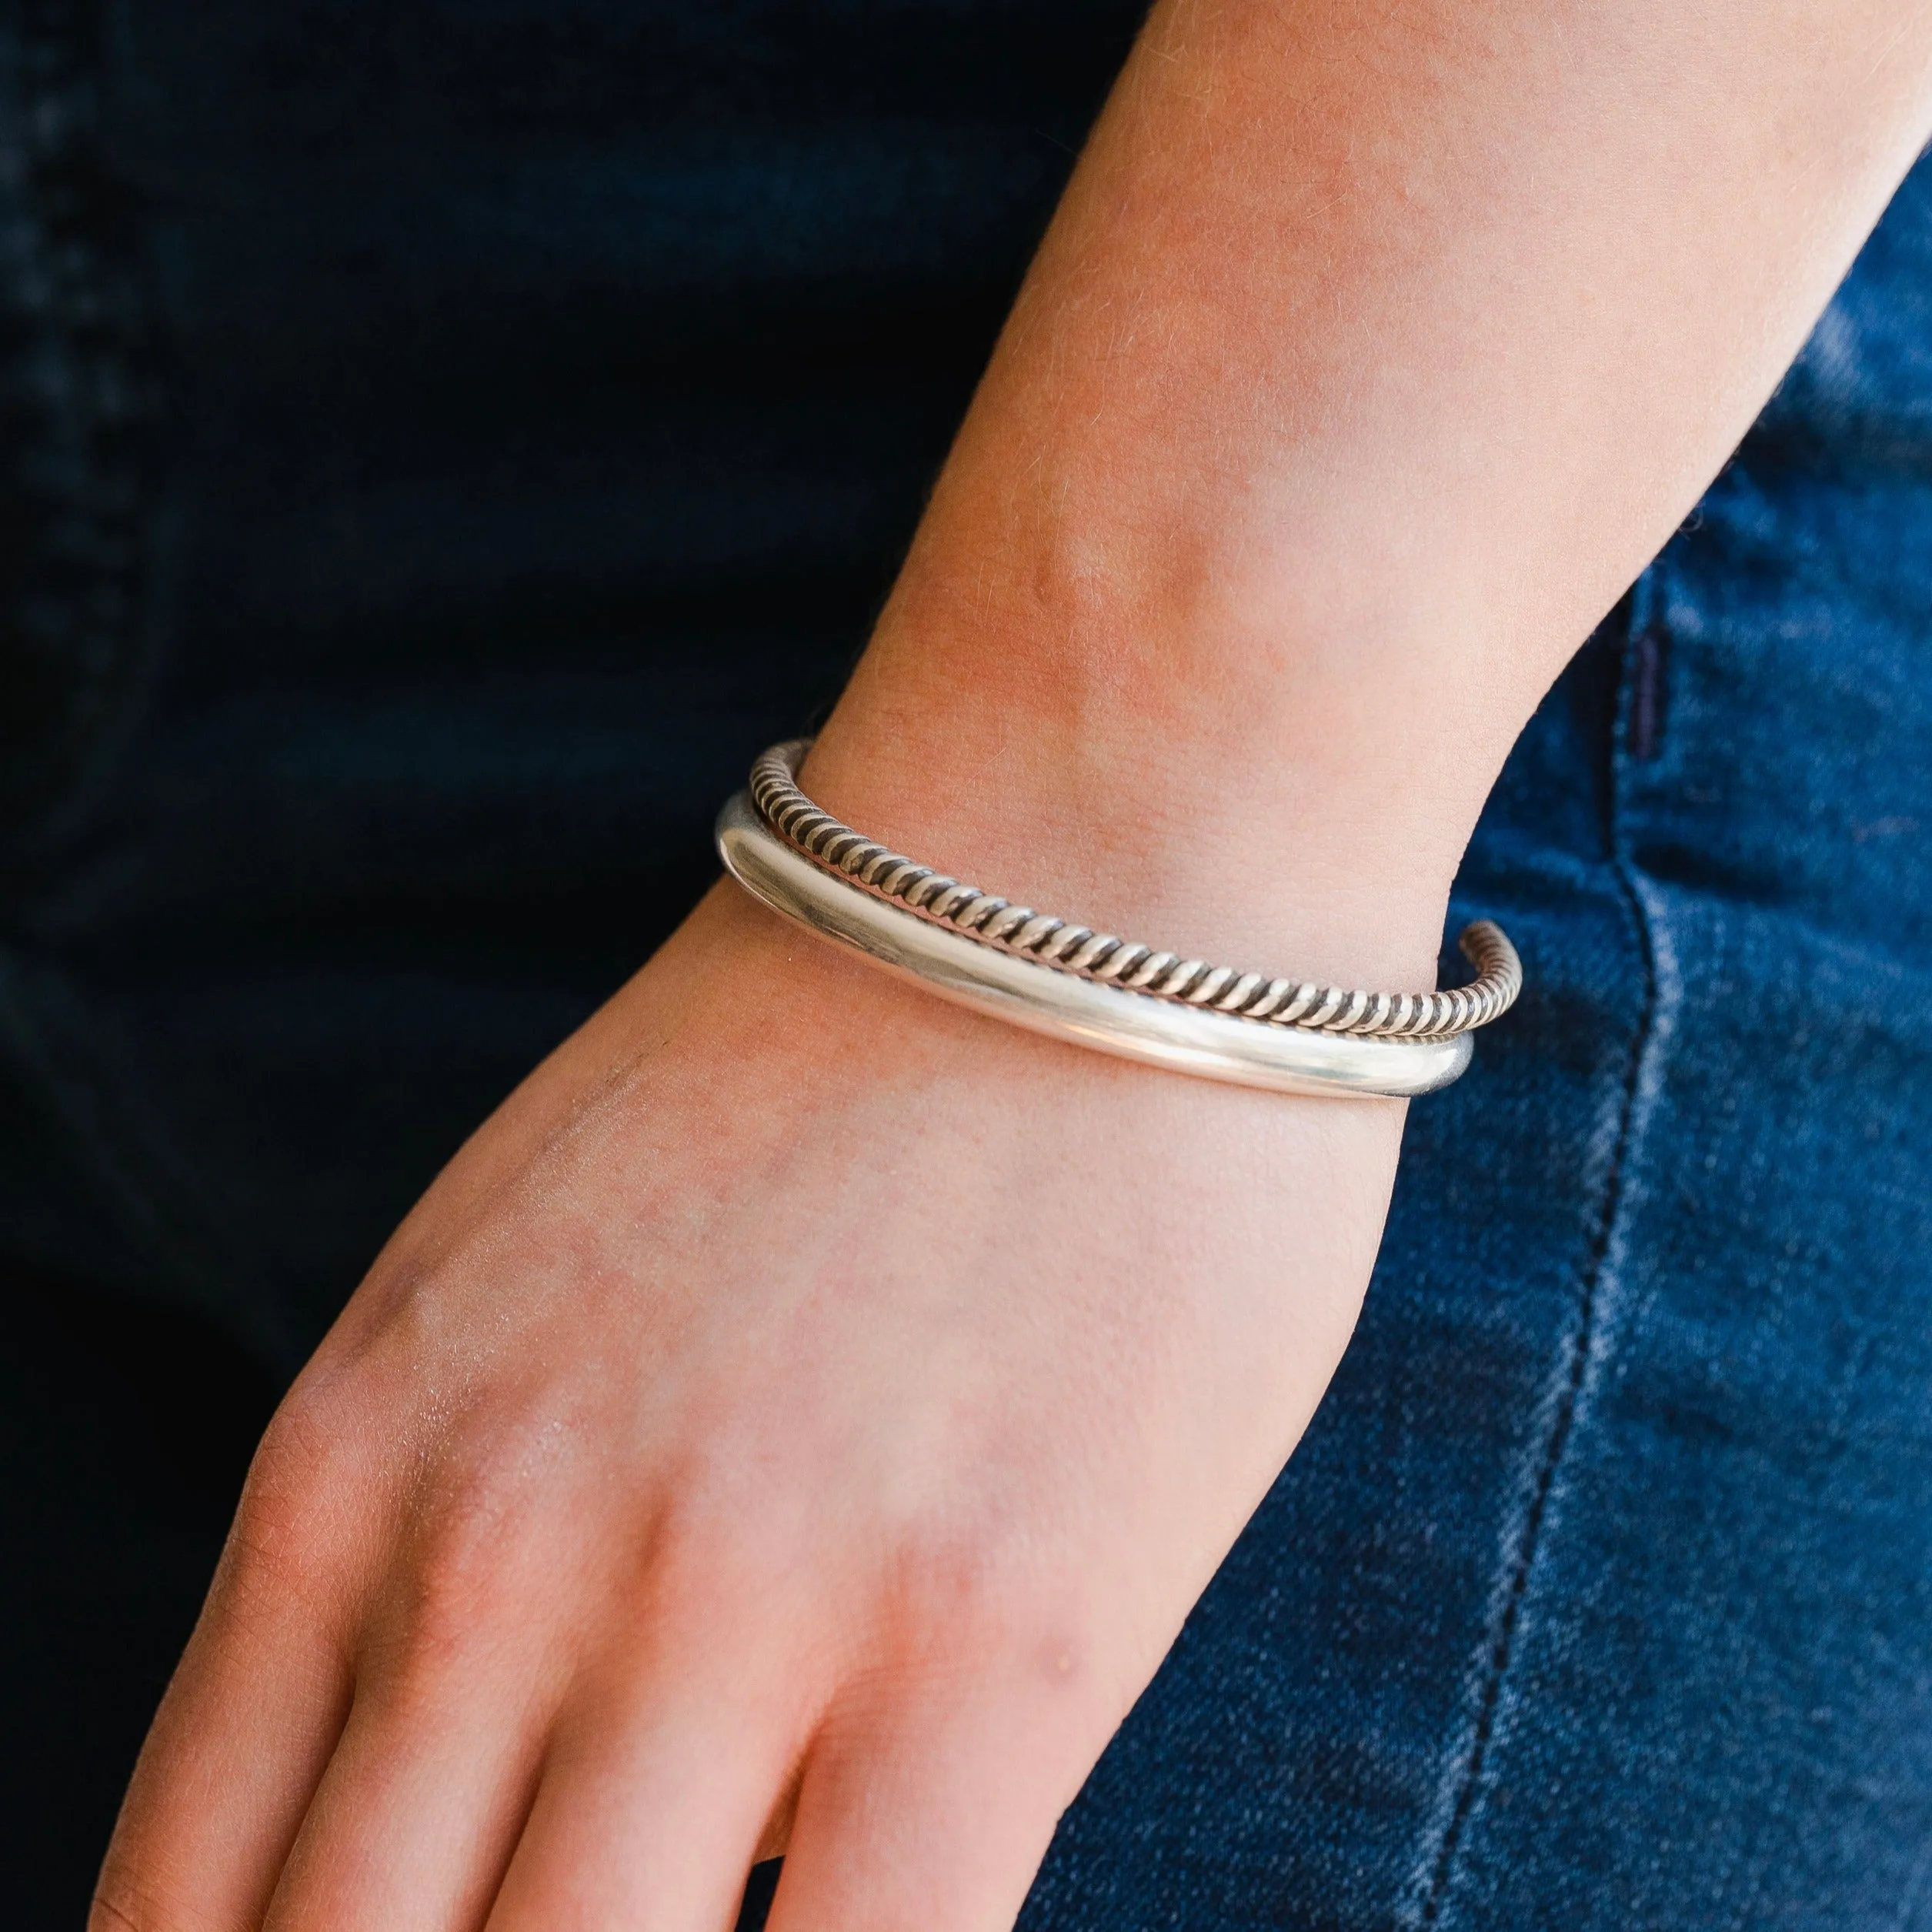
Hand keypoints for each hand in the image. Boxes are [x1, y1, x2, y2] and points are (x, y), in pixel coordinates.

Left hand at [95, 880, 1406, 1931]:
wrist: (1078, 875)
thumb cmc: (823, 1058)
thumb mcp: (520, 1265)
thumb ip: (449, 1524)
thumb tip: (493, 1803)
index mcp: (361, 1458)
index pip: (182, 1906)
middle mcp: (505, 1557)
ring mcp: (743, 1610)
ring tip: (694, 1920)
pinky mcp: (996, 1655)